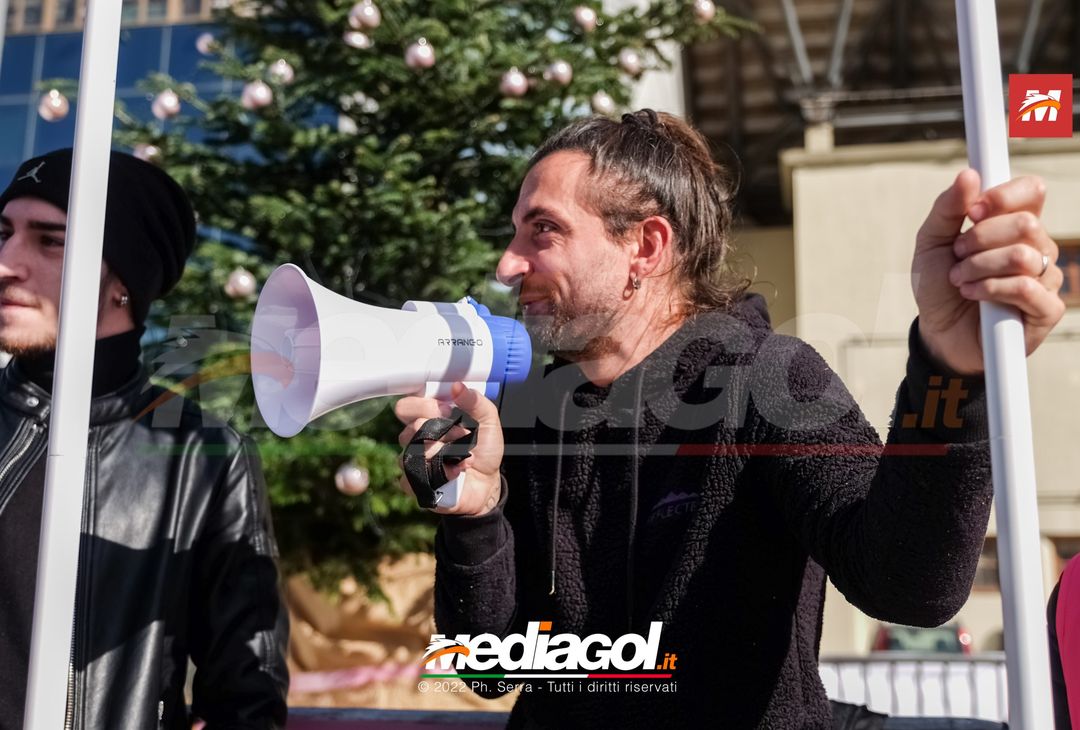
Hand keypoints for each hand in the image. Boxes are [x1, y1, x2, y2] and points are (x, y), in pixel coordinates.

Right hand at [394, 382, 503, 515]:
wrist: (487, 481)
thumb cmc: (483, 449)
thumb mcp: (487, 420)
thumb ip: (475, 401)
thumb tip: (458, 386)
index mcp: (427, 417)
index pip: (406, 407)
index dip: (424, 408)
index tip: (447, 412)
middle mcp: (416, 437)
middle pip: (408, 431)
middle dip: (440, 434)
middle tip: (461, 436)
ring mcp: (412, 460)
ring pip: (412, 454)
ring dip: (444, 454)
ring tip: (464, 455)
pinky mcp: (414, 483)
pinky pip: (414, 477)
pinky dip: (442, 473)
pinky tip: (456, 471)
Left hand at [912, 169, 1064, 373]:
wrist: (937, 333)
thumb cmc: (939, 286)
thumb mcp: (931, 243)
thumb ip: (947, 209)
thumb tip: (968, 175)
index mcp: (1014, 225)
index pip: (1032, 191)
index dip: (1004, 196)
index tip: (973, 211)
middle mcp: (1037, 248)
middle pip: (1026, 223)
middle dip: (979, 240)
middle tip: (957, 256)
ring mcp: (1045, 279)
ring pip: (1022, 256)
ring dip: (978, 268)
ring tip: (960, 280)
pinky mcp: (1046, 310)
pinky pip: (1027, 287)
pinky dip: (991, 289)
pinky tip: (974, 296)